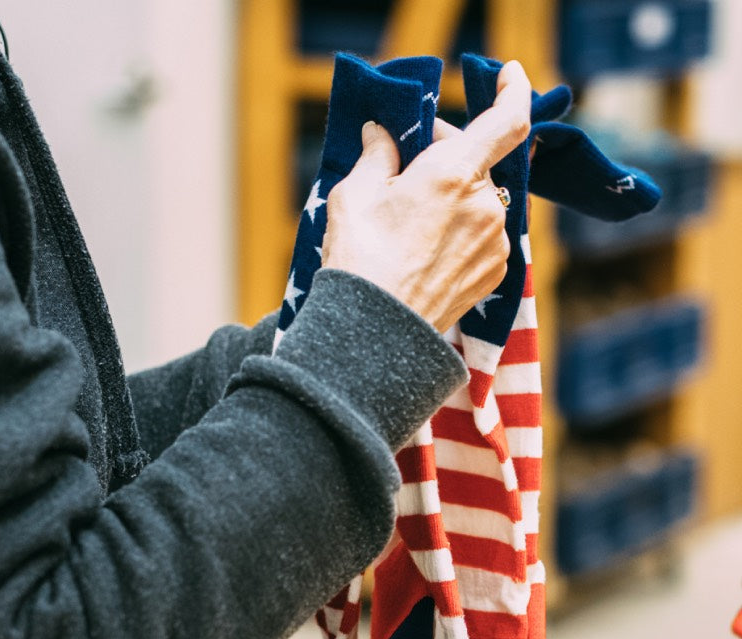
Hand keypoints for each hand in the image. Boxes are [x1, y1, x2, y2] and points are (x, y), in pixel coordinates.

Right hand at [321, 60, 531, 332]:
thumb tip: (382, 135)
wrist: (376, 335)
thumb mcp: (354, 196)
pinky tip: (427, 251)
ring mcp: (495, 242)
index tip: (508, 76)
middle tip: (407, 170)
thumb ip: (376, 156)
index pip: (506, 119)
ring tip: (412, 225)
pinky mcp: (495, 273)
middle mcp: (484, 205)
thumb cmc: (360, 262)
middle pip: (478, 163)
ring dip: (454, 200)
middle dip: (447, 158)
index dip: (512, 90)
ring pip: (480, 201)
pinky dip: (462, 232)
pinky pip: (484, 235)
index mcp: (452, 174)